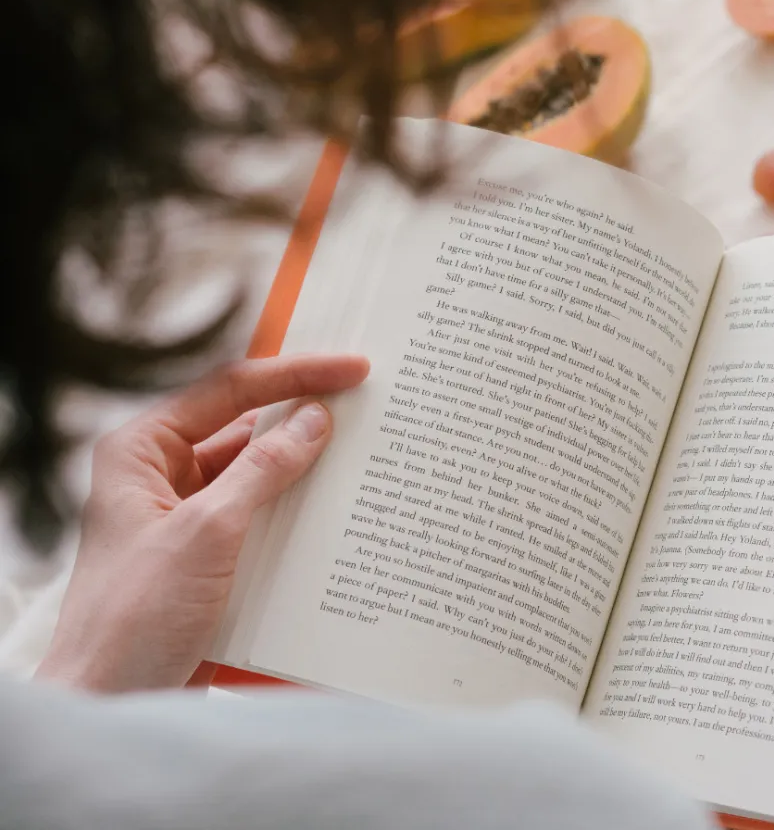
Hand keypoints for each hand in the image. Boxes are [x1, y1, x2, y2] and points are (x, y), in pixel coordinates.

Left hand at [36, 354, 368, 692]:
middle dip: (300, 413)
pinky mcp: (206, 550)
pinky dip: (294, 506)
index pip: (226, 390)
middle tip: (362, 400)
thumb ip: (263, 470)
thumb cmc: (134, 618)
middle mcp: (160, 473)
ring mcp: (184, 512)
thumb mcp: (207, 533)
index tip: (350, 369)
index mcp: (141, 450)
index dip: (293, 375)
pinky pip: (258, 511)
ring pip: (254, 470)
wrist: (111, 703)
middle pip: (241, 424)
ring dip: (301, 463)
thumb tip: (315, 420)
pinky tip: (335, 505)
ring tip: (359, 450)